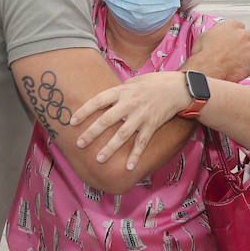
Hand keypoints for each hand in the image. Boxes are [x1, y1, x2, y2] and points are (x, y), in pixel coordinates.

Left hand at [70, 72, 191, 169]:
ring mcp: (141, 116)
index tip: (72, 121)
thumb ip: (117, 93)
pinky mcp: (152, 125)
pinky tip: (128, 168)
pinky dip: (135, 156)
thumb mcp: (132, 82)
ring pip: (122, 135)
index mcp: (121, 92)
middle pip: (106, 120)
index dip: (84, 111)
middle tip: (79, 144)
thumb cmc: (152, 83)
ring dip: (110, 148)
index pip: (98, 101)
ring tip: (98, 159)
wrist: (177, 88)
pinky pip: (142, 143)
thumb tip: (101, 103)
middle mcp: (129, 104)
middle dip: (91, 133)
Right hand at [183, 20, 249, 81]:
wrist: (207, 69)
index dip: (237, 35)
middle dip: (245, 43)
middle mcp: (243, 34)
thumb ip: (215, 32)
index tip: (234, 40)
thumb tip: (216, 34)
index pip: (240, 26)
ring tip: (245, 60)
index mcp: (231, 25)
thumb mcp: (204, 36)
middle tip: (239, 51)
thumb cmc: (204, 55)